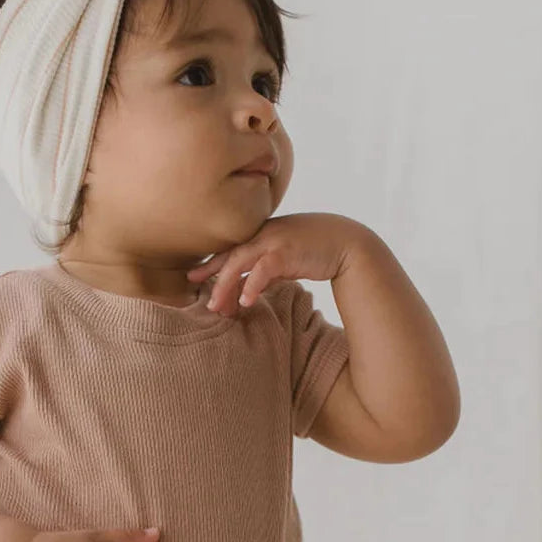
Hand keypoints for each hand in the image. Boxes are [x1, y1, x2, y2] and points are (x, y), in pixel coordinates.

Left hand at [187, 212, 366, 316]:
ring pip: (241, 263)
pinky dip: (252, 285)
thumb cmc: (316, 251)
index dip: (211, 264)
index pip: (231, 250)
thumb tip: (250, 289)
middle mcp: (264, 234)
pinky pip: (264, 269)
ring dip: (226, 286)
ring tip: (217, 307)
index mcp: (262, 234)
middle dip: (212, 276)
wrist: (348, 242)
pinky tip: (246, 303)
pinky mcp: (287, 251)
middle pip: (230, 256)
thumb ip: (267, 270)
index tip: (194, 278)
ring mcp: (274, 240)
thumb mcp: (286, 259)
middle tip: (200, 296)